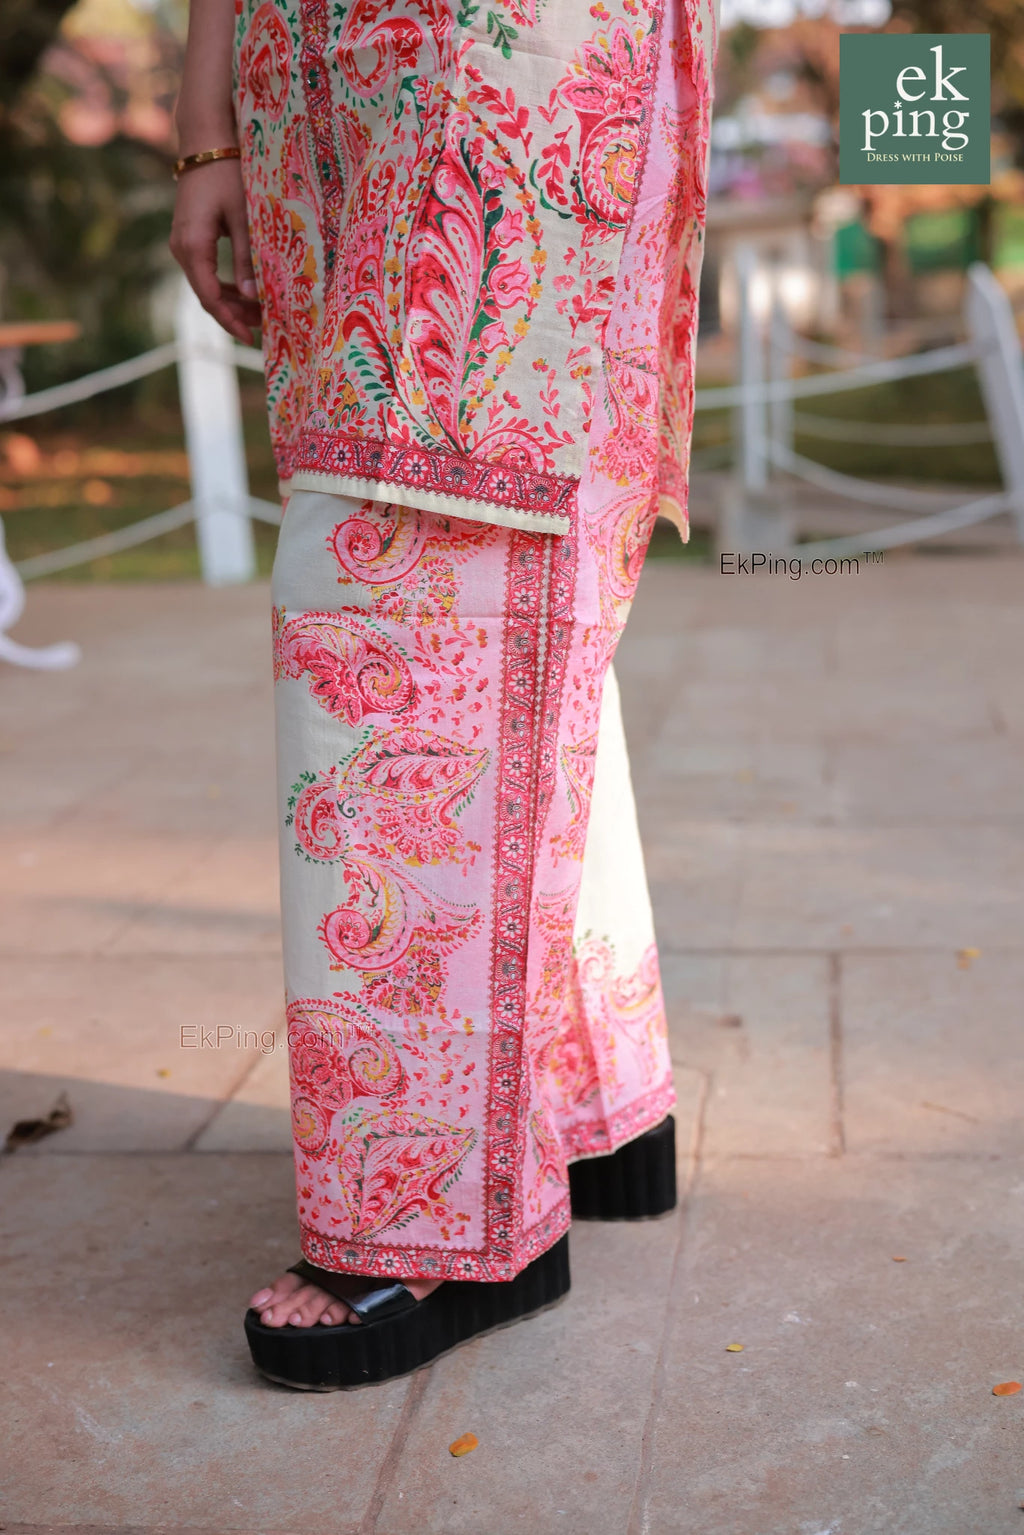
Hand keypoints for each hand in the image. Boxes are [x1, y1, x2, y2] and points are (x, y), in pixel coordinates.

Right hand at [169, 157, 260, 345]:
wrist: (205, 143)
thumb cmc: (227, 175)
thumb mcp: (242, 217)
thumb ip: (247, 259)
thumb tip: (254, 297)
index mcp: (193, 246)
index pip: (210, 296)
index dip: (230, 320)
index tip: (251, 337)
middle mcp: (182, 249)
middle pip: (207, 295)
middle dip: (235, 315)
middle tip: (265, 326)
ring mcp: (183, 245)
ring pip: (206, 286)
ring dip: (232, 302)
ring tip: (261, 312)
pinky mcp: (190, 240)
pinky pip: (206, 273)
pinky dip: (225, 286)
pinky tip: (247, 293)